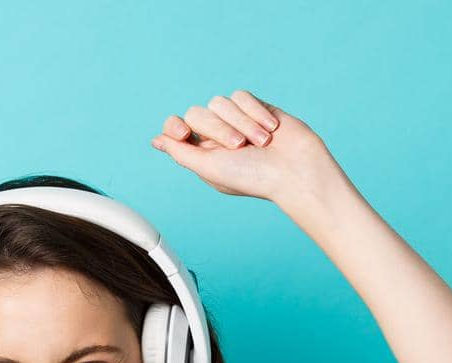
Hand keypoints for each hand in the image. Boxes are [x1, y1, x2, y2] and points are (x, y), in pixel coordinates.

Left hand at [150, 90, 348, 207]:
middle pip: (197, 113)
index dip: (174, 126)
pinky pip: (241, 96)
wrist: (295, 170)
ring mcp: (236, 120)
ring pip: (220, 102)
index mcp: (202, 153)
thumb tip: (156, 140)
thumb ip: (181, 152)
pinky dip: (254, 112)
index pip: (175, 128)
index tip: (184, 134)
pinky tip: (270, 130)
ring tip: (260, 143)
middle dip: (218, 129)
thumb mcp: (210, 169)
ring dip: (241, 122)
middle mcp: (216, 135)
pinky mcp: (256, 107)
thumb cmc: (254, 177)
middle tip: (239, 147)